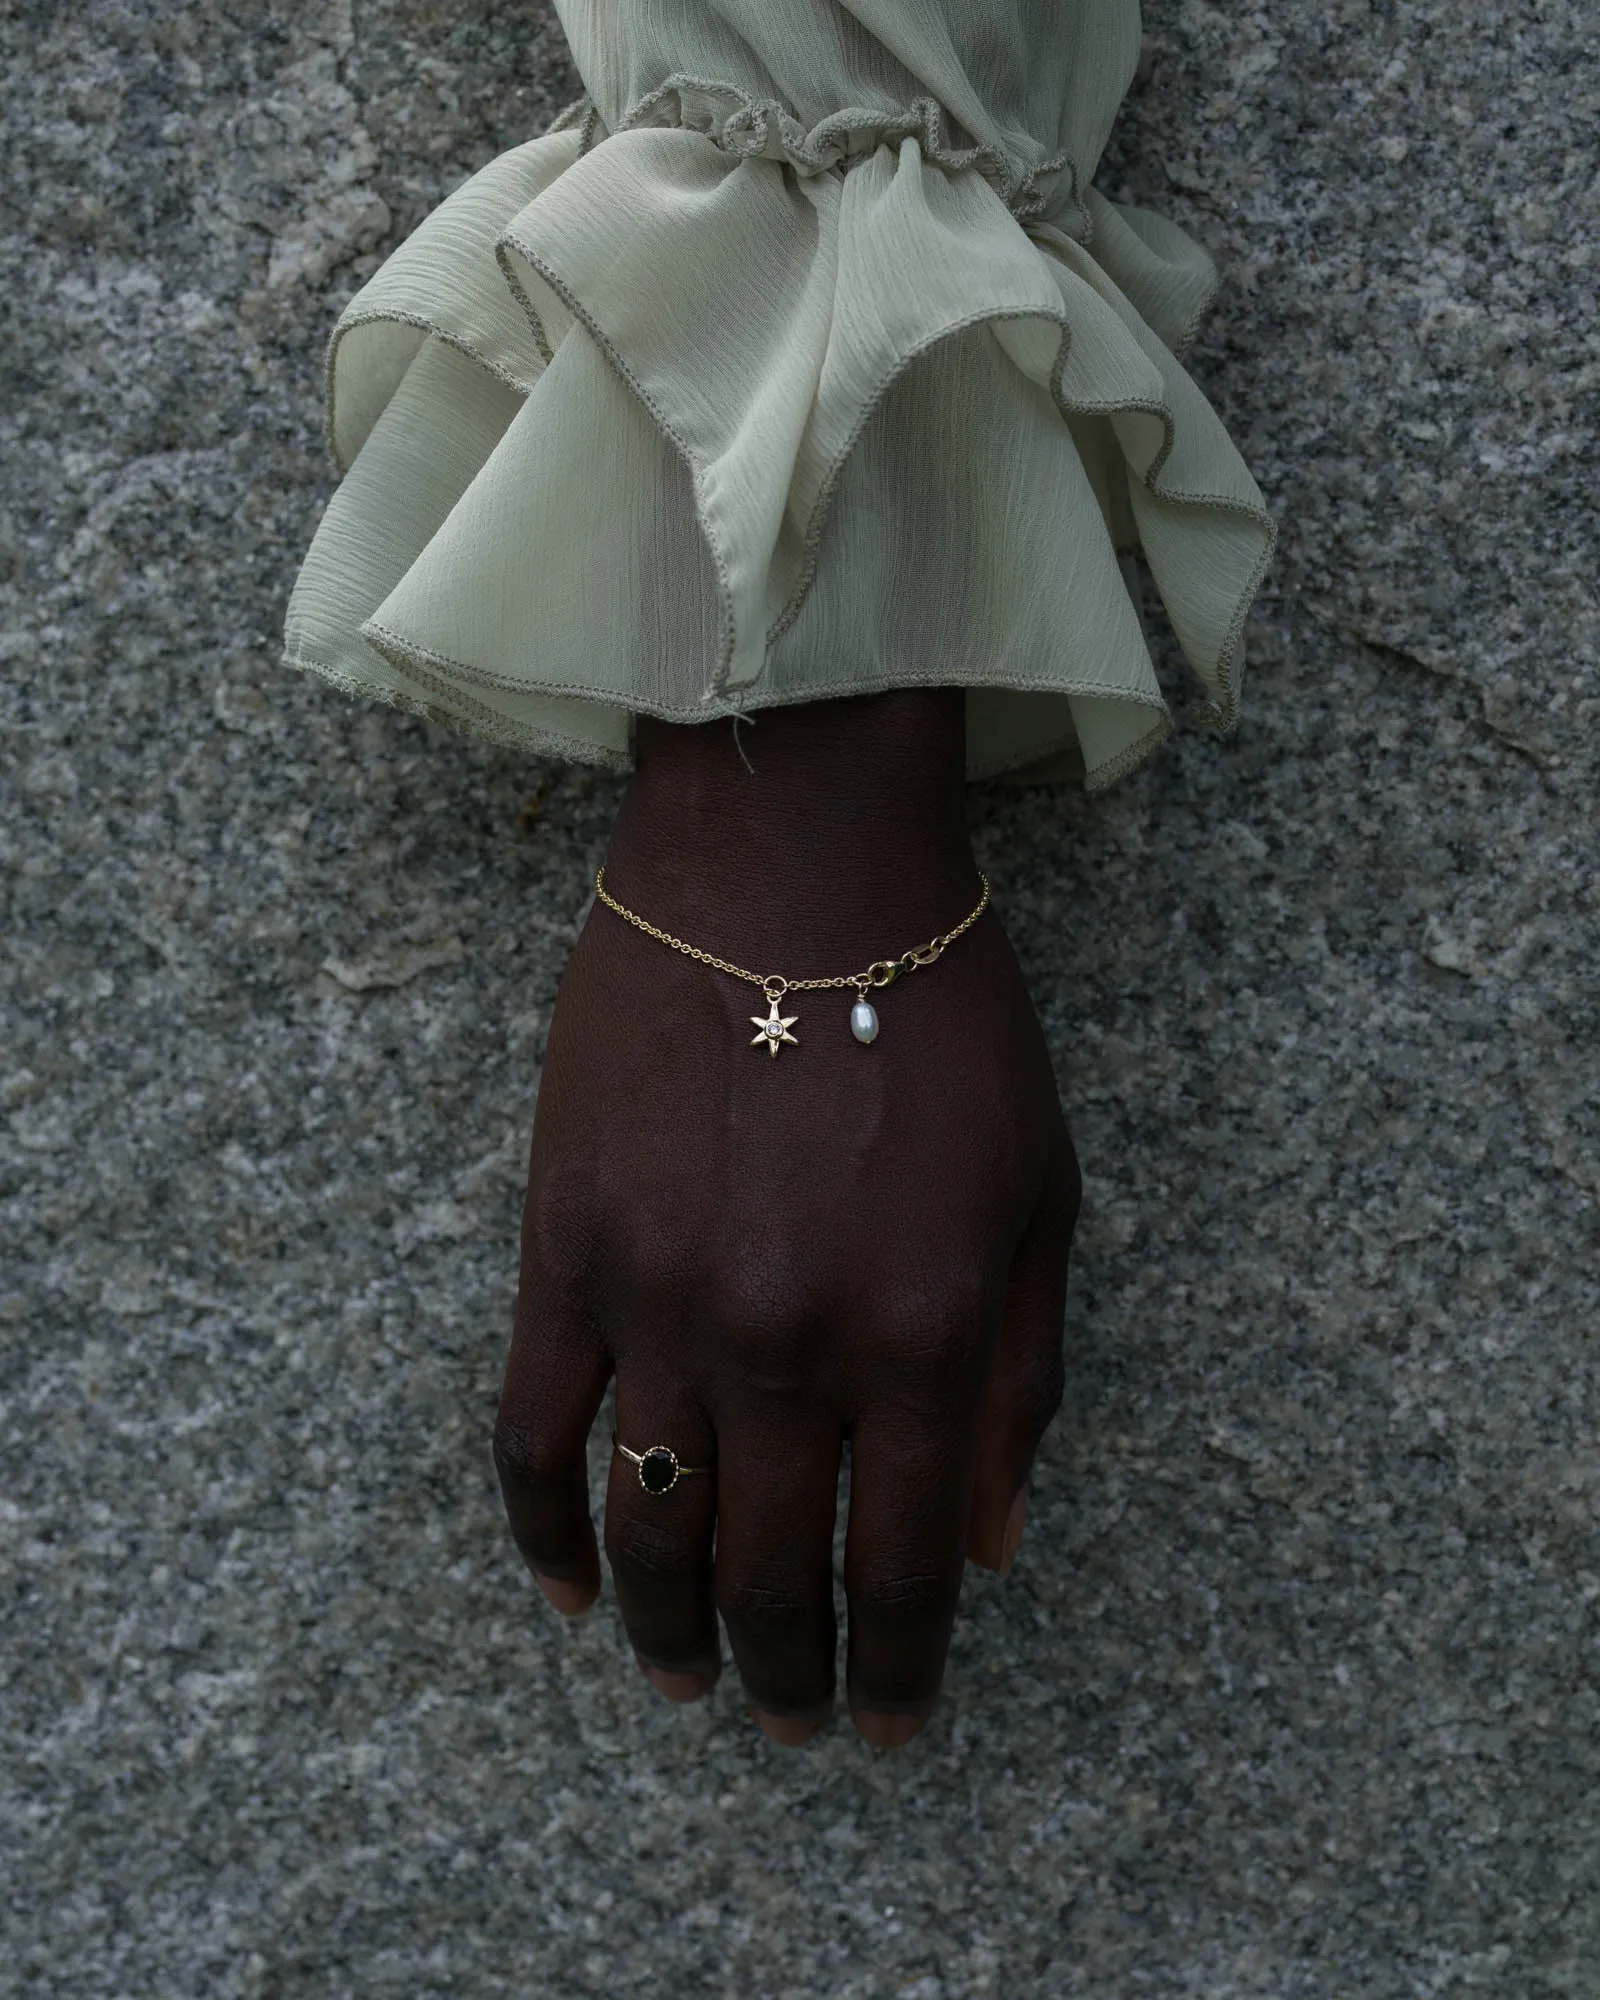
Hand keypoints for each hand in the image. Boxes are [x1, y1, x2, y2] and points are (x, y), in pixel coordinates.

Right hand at [493, 691, 1079, 1747]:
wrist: (792, 870)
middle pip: (767, 1574)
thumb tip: (990, 1543)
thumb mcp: (1040, 1192)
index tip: (889, 1724)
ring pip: (645, 1529)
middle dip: (784, 1675)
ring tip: (683, 1681)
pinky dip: (540, 1529)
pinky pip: (531, 1430)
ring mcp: (664, 1302)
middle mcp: (790, 1343)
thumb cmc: (940, 1020)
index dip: (896, 1666)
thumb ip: (1025, 1379)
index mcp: (923, 1334)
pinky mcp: (566, 1250)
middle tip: (791, 1719)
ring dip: (662, 1634)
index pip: (905, 1564)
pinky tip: (565, 1587)